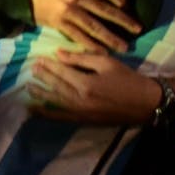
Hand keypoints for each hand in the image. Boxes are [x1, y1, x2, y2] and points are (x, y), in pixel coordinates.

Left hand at [28, 49, 169, 124]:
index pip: (61, 72)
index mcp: (85, 83)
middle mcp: (80, 100)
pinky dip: (49, 115)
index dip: (49, 65)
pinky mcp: (85, 121)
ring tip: (28, 88)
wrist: (145, 102)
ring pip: (56, 102)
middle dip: (43, 77)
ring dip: (42, 95)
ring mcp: (81, 113)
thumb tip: (59, 54)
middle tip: (31, 69)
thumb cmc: (128, 79)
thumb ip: (81, 58)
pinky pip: (62, 118)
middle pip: (56, 86)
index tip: (38, 58)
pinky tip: (38, 111)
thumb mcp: (106, 62)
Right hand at [29, 0, 139, 53]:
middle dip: (123, 22)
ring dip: (111, 38)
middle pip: (105, 11)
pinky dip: (92, 46)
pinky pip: (79, 37)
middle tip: (137, 30)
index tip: (126, 5)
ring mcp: (68, 13)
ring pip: (95, 28)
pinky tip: (102, 51)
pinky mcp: (60, 25)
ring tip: (124, 47)